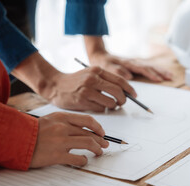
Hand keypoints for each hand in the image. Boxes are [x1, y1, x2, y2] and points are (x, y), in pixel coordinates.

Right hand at [11, 52, 135, 111]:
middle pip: (118, 92)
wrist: (54, 85)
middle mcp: (93, 79)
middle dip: (123, 100)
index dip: (130, 89)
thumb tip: (125, 91)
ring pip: (111, 102)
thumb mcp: (90, 74)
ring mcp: (87, 90)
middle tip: (122, 103)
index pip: (120, 80)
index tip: (134, 95)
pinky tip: (97, 107)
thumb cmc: (75, 82)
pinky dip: (103, 110)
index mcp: (97, 70)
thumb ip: (105, 80)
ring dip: (113, 106)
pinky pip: (101, 109)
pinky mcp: (82, 101)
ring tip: (109, 106)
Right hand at [30, 112, 108, 167]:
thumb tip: (81, 130)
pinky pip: (78, 159)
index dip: (98, 127)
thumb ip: (64, 123)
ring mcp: (61, 141)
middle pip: (90, 133)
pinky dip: (84, 161)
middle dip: (100, 140)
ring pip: (88, 144)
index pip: (87, 120)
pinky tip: (84, 162)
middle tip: (105, 144)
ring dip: (97, 149)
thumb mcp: (48, 120)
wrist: (14, 139)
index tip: (102, 133)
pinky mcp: (57, 155)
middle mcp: (63, 128)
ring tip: (99, 153)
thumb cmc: (30, 131)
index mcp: (61, 118)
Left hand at [84, 36, 171, 81]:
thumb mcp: (106, 67)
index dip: (151, 74)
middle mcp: (134, 62)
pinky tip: (163, 73)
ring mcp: (136, 62)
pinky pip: (149, 67)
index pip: (142, 69)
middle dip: (161, 72)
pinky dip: (157, 70)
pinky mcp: (136, 64)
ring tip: (171, 76)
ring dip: (161, 71)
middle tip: (170, 77)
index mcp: (128, 63)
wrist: (99, 55)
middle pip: (150, 67)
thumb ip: (117, 71)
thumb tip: (129, 77)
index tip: (158, 80)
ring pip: (151, 66)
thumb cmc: (103, 63)